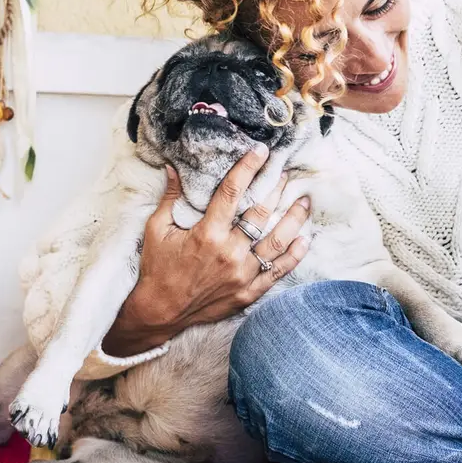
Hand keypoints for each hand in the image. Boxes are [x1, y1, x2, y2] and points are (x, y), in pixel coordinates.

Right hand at [102, 145, 311, 355]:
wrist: (160, 312)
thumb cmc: (157, 269)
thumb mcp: (157, 230)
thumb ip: (170, 198)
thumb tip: (173, 167)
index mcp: (207, 234)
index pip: (232, 192)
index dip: (248, 168)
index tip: (261, 151)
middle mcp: (229, 253)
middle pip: (261, 214)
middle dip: (275, 189)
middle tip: (285, 174)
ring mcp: (242, 275)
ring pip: (277, 241)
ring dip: (294, 219)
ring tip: (304, 201)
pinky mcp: (248, 293)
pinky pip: (278, 272)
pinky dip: (294, 255)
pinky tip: (304, 239)